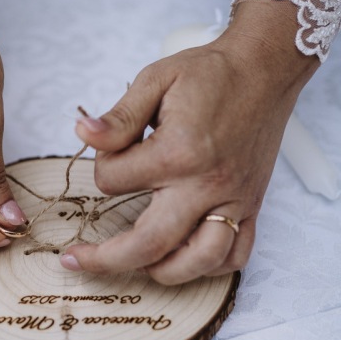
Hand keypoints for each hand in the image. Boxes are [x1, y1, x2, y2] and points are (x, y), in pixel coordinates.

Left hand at [61, 0, 318, 283]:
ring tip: (135, 264)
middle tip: (76, 261)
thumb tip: (82, 134)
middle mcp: (207, 185)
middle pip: (149, 244)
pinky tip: (185, 257)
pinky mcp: (252, 206)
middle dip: (105, 260)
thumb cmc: (210, 73)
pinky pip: (236, 256)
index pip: (113, 183)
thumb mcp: (156, 80)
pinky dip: (210, 267)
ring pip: (197, 263)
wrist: (264, 68)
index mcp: (177, 152)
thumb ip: (118, 116)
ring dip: (160, 271)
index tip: (108, 153)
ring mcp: (233, 200)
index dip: (100, 169)